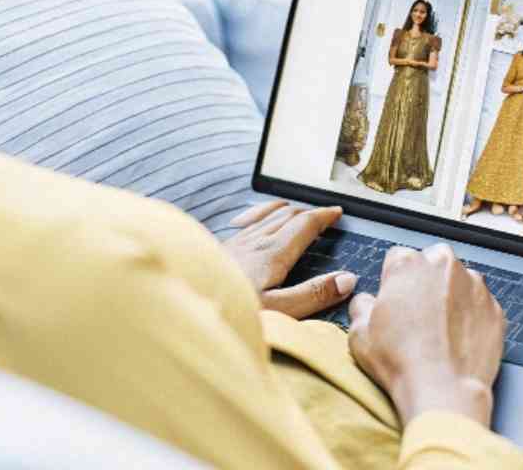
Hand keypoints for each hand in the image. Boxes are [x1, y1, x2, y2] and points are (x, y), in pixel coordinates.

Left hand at [223, 201, 356, 317]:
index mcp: (272, 254)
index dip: (323, 216)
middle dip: (307, 212)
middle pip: (285, 215)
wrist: (175, 308)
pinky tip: (252, 223)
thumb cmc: (226, 311)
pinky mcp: (218, 251)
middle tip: (323, 215)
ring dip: (284, 211)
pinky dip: (260, 217)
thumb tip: (346, 280)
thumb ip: (312, 295)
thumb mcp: (278, 311)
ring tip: (294, 210)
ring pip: (264, 217)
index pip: (304, 225)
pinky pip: (245, 225)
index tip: (338, 212)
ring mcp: (233, 245)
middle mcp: (253, 243)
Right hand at [347, 244, 504, 427]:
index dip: (394, 281)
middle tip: (417, 316)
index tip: (395, 301)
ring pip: (458, 282)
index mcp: (408, 264)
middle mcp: (444, 265)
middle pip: (432, 264)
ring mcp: (475, 285)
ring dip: (450, 298)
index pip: (398, 258)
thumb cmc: (401, 362)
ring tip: (439, 332)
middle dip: (425, 283)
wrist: (443, 390)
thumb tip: (366, 301)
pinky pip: (480, 305)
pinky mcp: (495, 308)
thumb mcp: (359, 333)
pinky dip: (471, 317)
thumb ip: (361, 305)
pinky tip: (457, 340)